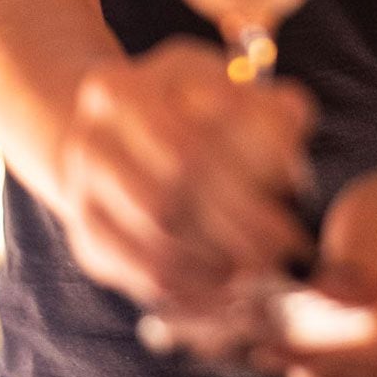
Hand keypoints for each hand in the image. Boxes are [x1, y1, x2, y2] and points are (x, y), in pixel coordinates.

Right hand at [56, 37, 313, 317]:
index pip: (187, 142)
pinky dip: (195, 289)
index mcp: (119, 90)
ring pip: (157, 244)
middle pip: (170, 197)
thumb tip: (290, 121)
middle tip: (286, 245)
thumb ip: (266, 103)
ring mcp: (81, 197)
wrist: (123, 137)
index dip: (245, 172)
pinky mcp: (88, 243)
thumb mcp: (228, 87)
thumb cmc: (191, 108)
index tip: (294, 194)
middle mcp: (88, 141)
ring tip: (264, 263)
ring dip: (219, 262)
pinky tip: (232, 284)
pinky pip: (145, 278)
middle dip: (237, 226)